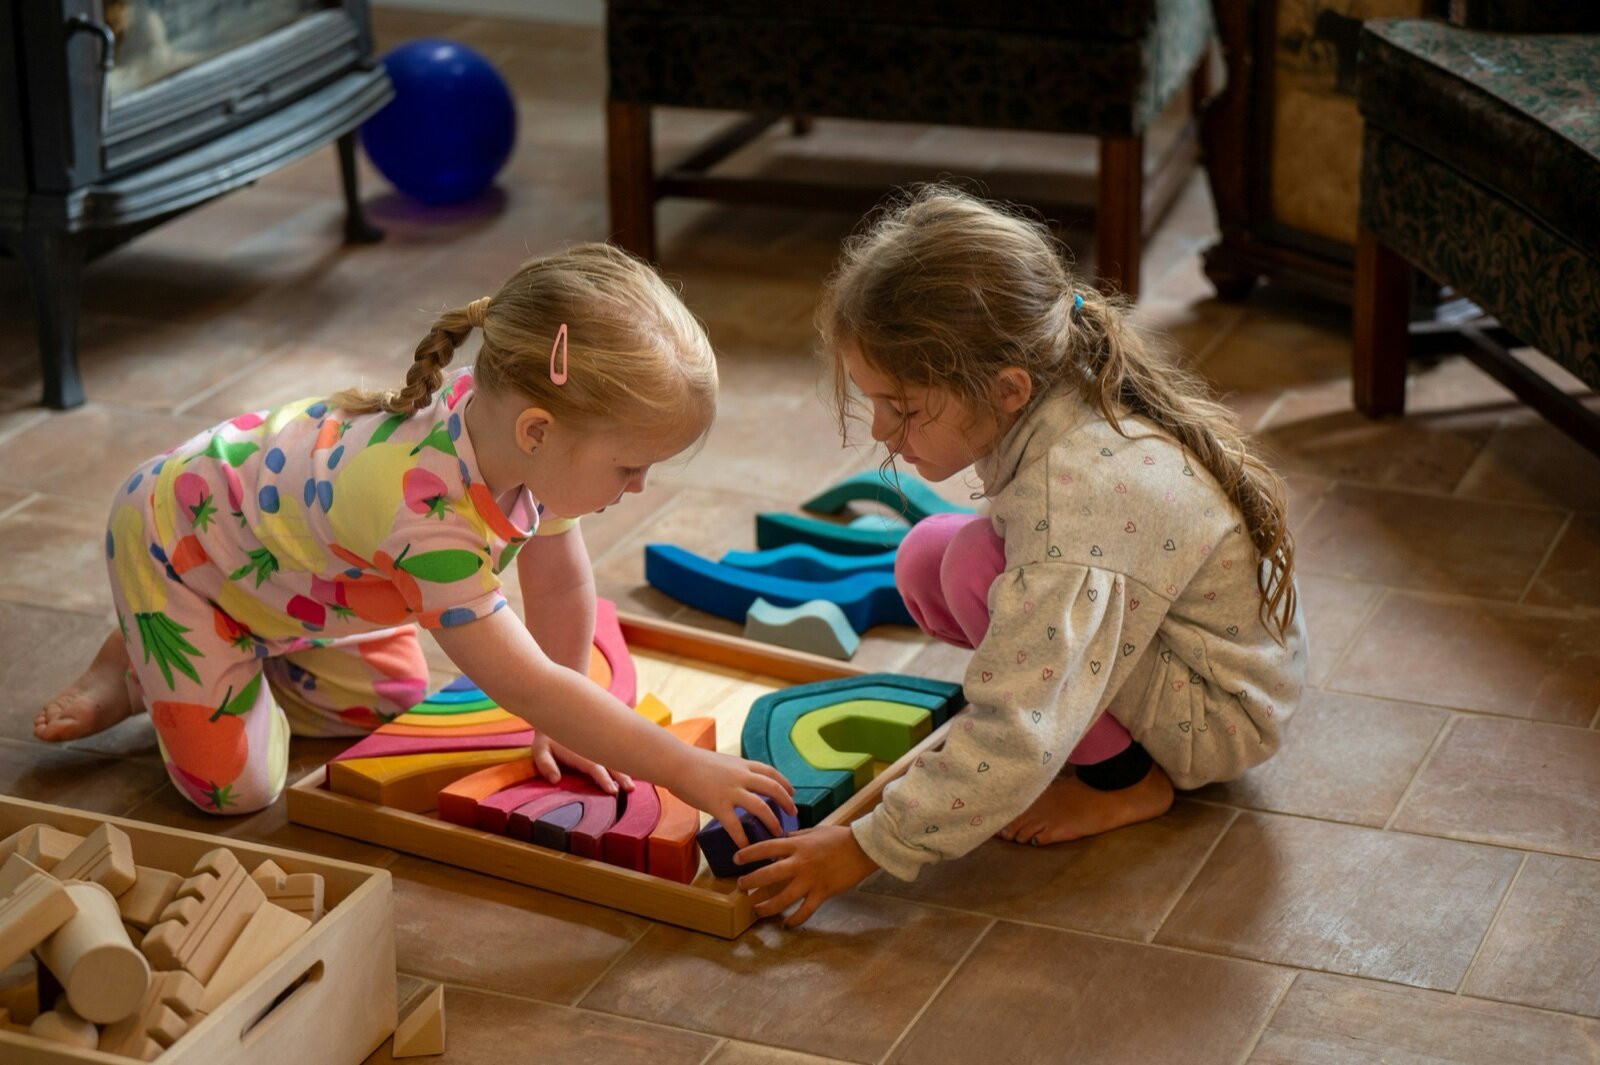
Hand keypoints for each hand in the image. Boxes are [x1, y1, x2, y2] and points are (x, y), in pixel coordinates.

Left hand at [528, 732, 632, 794]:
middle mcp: (592, 750)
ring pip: (615, 759)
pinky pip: (614, 753)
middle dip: (621, 777)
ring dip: (625, 771)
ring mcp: (598, 747)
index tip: (612, 790)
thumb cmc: (547, 738)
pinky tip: (633, 770)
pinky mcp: (600, 745)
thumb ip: (546, 765)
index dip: (604, 780)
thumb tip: (555, 780)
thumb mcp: (540, 750)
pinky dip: (624, 761)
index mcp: (579, 753)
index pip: (595, 768)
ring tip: (633, 785)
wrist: (556, 714)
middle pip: (610, 764)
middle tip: (630, 789)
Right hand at [667, 747, 794, 848]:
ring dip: (772, 821)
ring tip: (777, 833)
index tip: (792, 792)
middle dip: (786, 802)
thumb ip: (734, 770)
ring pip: (761, 807)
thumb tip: (741, 780)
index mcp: (742, 765)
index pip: (771, 772)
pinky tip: (746, 848)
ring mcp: (730, 791)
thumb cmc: (694, 762)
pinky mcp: (717, 805)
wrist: (676, 763)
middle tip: (793, 813)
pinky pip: (735, 825)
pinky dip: (742, 838)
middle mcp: (741, 776)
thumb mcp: (722, 761)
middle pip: (772, 788)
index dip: (784, 783)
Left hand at [734, 824, 878, 927]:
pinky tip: (787, 925)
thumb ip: (798, 836)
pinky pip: (805, 911)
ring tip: (757, 910)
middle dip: (751, 881)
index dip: (749, 853)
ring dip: (767, 906)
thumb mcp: (815, 831)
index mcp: (797, 845)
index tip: (736, 859)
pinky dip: (795, 920)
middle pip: (769, 874)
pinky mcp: (822, 892)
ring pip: (783, 898)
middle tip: (741, 887)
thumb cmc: (840, 837)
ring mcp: (810, 880)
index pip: (766, 848)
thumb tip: (784, 838)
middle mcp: (800, 862)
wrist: (863, 848)